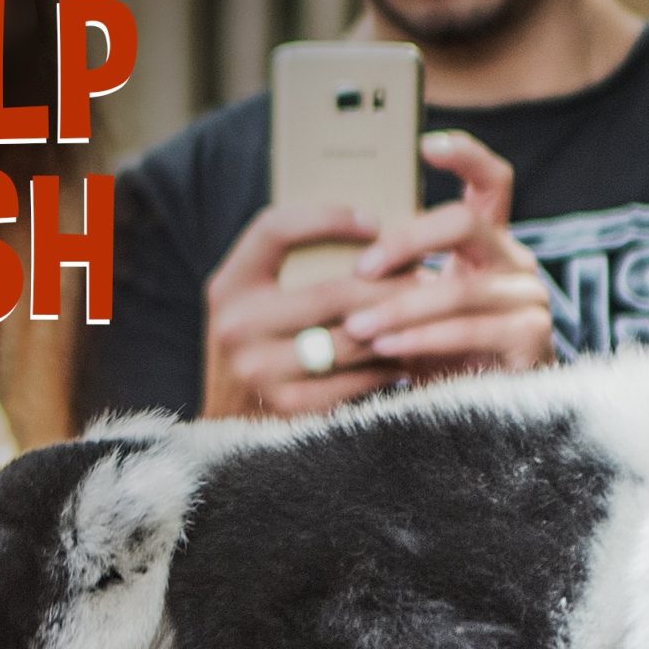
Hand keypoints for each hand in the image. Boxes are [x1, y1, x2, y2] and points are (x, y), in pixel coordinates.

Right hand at [202, 204, 412, 417]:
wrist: (225, 429)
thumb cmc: (254, 348)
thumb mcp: (250, 301)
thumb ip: (287, 267)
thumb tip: (371, 234)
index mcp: (228, 287)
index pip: (274, 231)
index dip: (325, 219)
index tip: (371, 223)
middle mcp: (238, 327)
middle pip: (331, 293)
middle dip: (387, 284)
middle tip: (423, 276)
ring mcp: (262, 371)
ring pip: (351, 339)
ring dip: (394, 327)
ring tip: (422, 314)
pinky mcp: (290, 408)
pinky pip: (355, 380)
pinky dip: (385, 367)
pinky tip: (402, 356)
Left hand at [342, 130, 554, 374]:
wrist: (479, 416)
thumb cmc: (436, 357)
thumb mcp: (409, 309)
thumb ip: (391, 277)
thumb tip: (328, 253)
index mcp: (489, 244)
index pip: (490, 182)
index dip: (465, 154)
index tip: (425, 144)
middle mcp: (515, 262)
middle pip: (465, 223)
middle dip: (406, 242)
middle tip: (360, 269)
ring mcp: (529, 298)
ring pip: (460, 287)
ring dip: (401, 306)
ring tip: (357, 325)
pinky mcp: (532, 339)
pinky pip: (470, 330)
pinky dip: (423, 339)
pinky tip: (388, 349)